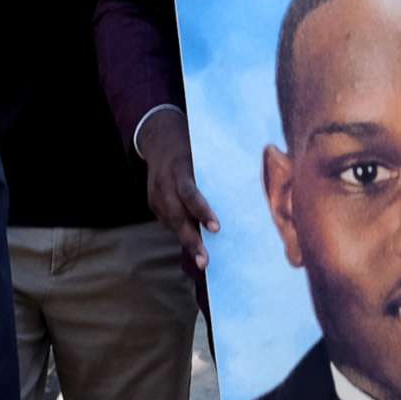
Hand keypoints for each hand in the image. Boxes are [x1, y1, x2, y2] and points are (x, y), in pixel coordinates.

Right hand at [138, 108, 219, 269]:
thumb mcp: (204, 154)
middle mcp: (164, 183)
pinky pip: (167, 222)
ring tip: (202, 260)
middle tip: (204, 261)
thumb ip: (217, 173)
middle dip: (191, 240)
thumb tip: (248, 192)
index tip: (216, 228)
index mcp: (179, 168)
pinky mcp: (152, 203)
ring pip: (170, 223)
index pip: (190, 193)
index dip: (202, 211)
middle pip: (177, 216)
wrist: (159, 138)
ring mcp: (155, 195)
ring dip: (186, 242)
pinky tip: (193, 244)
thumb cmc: (193, 148)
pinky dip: (181, 232)